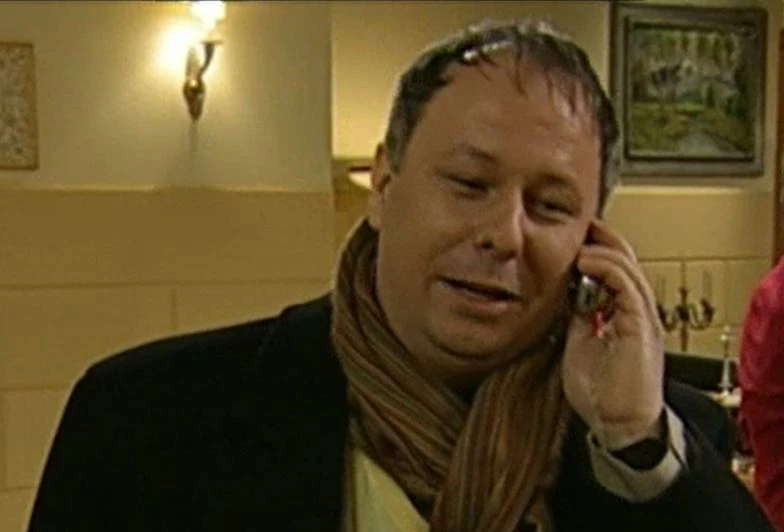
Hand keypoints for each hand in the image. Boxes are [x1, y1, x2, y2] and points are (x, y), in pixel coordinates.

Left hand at [561, 220, 664, 449]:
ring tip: (578, 238)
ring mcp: (640, 316)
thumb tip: (560, 292)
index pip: (610, 268)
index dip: (592, 248)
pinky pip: (628, 286)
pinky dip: (608, 268)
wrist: (619, 424)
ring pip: (627, 267)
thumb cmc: (600, 391)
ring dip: (601, 249)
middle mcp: (634, 309)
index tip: (568, 236)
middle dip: (599, 239)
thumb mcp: (579, 341)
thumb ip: (576, 315)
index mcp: (620, 312)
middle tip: (574, 224)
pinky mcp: (641, 325)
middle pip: (622, 260)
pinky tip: (586, 260)